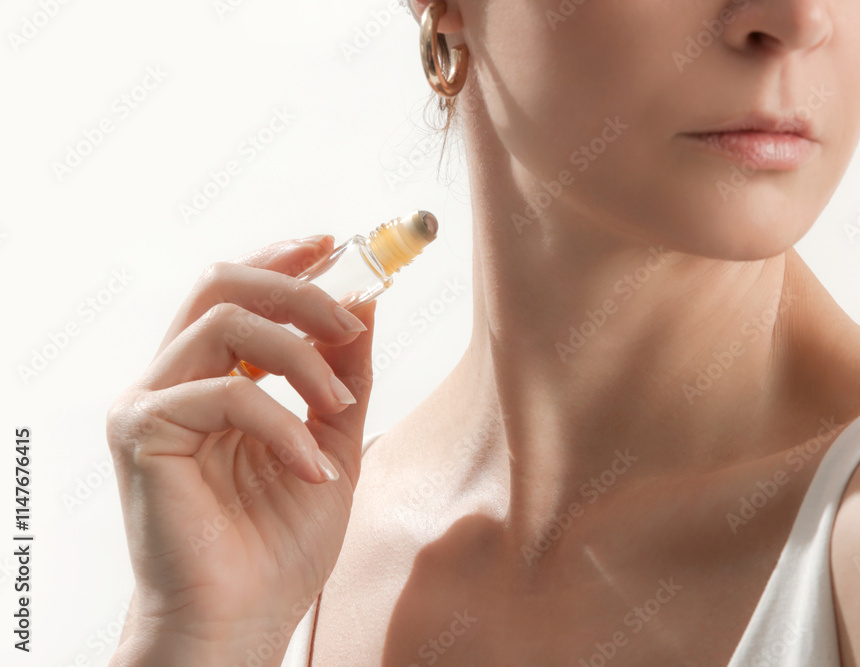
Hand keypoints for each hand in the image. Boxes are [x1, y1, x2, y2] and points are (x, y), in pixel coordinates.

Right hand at [106, 235, 374, 665]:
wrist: (243, 620)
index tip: (335, 243)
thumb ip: (344, 374)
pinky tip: (314, 469)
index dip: (284, 257)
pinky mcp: (141, 432)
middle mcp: (173, 379)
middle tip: (351, 315)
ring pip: (226, 322)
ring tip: (342, 407)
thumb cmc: (278, 542)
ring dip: (301, 355)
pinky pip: (226, 393)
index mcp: (212, 377)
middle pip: (222, 283)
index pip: (239, 291)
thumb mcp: (334, 441)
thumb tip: (364, 302)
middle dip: (297, 287)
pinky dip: (285, 424)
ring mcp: (150, 402)